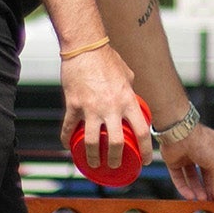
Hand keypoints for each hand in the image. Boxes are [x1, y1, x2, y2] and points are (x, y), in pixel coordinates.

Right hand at [59, 46, 152, 171]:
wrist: (85, 47)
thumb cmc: (108, 59)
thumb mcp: (128, 76)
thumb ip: (131, 91)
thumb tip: (134, 100)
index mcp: (128, 101)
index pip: (142, 132)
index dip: (146, 150)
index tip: (146, 160)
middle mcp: (111, 108)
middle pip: (115, 144)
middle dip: (115, 160)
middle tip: (114, 165)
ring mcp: (91, 108)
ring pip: (91, 142)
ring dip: (92, 156)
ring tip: (93, 163)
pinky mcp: (73, 105)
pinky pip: (68, 127)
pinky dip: (67, 139)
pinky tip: (68, 145)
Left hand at [161, 124, 213, 202]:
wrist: (178, 132)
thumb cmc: (201, 142)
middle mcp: (201, 152)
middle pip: (207, 175)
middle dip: (210, 189)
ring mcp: (187, 156)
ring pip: (193, 177)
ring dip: (198, 189)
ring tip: (202, 201)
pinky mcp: (174, 160)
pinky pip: (179, 176)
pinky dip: (184, 187)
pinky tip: (189, 196)